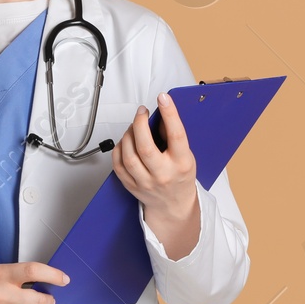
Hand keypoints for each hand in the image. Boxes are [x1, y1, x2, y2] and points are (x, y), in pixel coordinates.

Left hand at [113, 92, 197, 219]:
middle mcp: (163, 174)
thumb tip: (161, 114)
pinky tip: (125, 141)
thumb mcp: (186, 156)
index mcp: (181, 164)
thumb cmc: (180, 177)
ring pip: (128, 155)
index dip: (169, 114)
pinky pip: (118, 165)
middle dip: (140, 123)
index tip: (163, 98)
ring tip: (134, 127)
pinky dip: (119, 149)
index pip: (176, 135)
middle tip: (141, 112)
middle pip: (145, 147)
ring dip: (128, 135)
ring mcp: (145, 182)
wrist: (173, 205)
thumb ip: (173, 137)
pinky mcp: (131, 186)